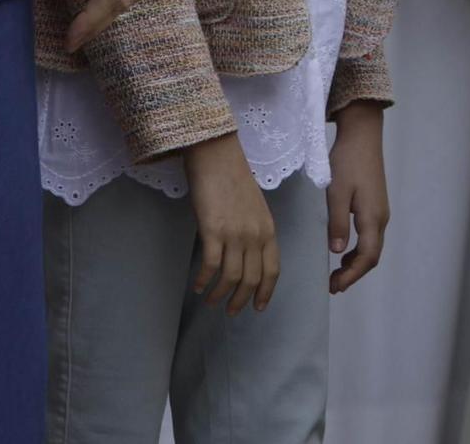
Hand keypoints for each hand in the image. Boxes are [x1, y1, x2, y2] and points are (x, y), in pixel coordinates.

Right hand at [184, 133, 279, 314]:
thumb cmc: (234, 179)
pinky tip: (196, 286)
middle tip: (230, 312)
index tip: (258, 307)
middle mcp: (255, 235)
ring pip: (231, 278)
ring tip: (209, 301)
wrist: (217, 157)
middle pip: (252, 279)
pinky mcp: (213, 231)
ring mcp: (235, 234)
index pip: (273, 270)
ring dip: (220, 294)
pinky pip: (210, 266)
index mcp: (269, 229)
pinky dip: (203, 280)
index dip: (265, 292)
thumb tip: (247, 257)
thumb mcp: (255, 208)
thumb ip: (255, 232)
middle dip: (241, 300)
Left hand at [327, 102, 388, 293]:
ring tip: (336, 273)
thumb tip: (336, 252)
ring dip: (356, 263)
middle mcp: (381, 218)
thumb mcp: (336, 192)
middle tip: (333, 285)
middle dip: (354, 273)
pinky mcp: (376, 205)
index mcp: (373, 217)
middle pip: (372, 255)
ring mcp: (380, 211)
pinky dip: (358, 250)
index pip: (367, 257)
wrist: (363, 136)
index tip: (334, 286)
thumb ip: (337, 223)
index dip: (352, 275)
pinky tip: (343, 250)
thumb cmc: (347, 162)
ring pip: (372, 246)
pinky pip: (370, 236)